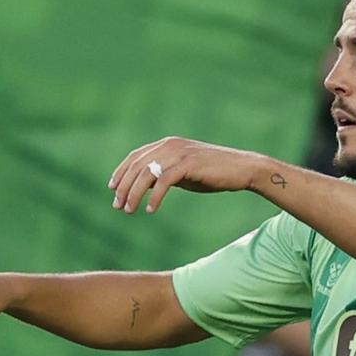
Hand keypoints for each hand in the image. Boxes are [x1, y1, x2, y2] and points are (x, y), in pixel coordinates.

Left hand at [109, 137, 273, 214]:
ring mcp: (179, 153)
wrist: (242, 169)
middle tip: (117, 206)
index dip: (121, 172)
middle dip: (124, 187)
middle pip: (137, 166)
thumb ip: (165, 174)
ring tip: (129, 210)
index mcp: (167, 144)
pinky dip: (154, 197)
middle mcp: (170, 145)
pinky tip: (150, 210)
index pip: (136, 157)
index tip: (112, 189)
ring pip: (147, 174)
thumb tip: (145, 186)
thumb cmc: (214, 172)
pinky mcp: (189, 164)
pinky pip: (164, 182)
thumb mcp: (184, 172)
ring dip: (134, 194)